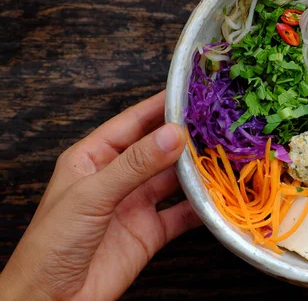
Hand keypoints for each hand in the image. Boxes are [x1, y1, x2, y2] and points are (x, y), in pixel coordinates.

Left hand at [0, 91, 201, 299]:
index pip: (133, 122)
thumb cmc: (53, 243)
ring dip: (197, 170)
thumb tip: (173, 134)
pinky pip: (181, 214)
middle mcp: (118, 176)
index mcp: (94, 157)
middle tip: (218, 123)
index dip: (160, 106)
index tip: (191, 93)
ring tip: (225, 155)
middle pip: (158, 149)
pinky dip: (200, 207)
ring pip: (173, 179)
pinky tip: (218, 197)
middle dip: (186, 136)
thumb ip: (135, 165)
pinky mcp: (150, 231)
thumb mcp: (91, 195)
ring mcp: (136, 204)